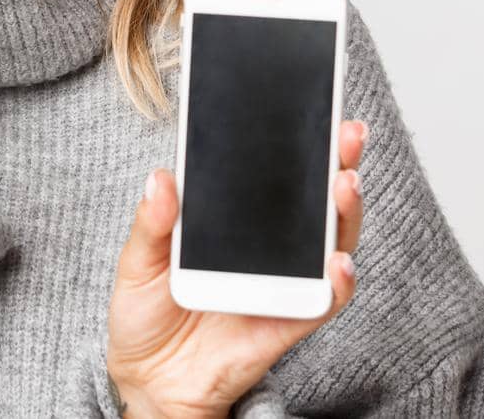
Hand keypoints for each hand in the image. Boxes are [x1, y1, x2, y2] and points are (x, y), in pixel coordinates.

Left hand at [106, 121, 368, 417]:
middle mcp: (267, 245)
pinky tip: (339, 261)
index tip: (311, 106)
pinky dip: (338, 282)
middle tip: (347, 133)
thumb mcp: (137, 261)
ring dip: (344, 212)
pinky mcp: (289, 321)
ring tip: (344, 183)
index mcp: (232, 220)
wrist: (150, 377)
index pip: (271, 173)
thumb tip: (161, 178)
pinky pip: (324, 300)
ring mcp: (283, 280)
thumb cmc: (146, 312)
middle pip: (314, 198)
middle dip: (338, 161)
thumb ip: (152, 224)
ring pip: (331, 241)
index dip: (296, 141)